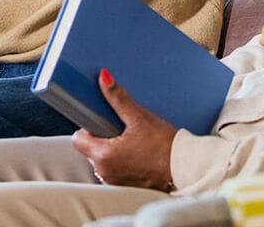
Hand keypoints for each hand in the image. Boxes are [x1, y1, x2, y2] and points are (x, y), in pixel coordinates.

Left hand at [71, 70, 175, 190]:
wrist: (185, 169)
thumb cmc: (165, 146)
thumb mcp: (140, 118)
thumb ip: (118, 99)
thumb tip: (104, 78)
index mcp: (104, 155)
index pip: (78, 139)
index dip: (88, 127)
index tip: (102, 122)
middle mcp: (105, 171)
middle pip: (90, 149)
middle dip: (102, 137)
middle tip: (123, 130)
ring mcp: (114, 181)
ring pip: (102, 160)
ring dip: (112, 150)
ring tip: (133, 143)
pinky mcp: (124, 186)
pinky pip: (115, 170)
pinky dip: (122, 162)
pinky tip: (137, 155)